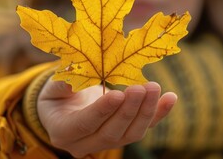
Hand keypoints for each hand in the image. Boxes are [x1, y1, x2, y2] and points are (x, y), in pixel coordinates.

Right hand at [37, 79, 176, 157]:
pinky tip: (171, 97)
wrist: (66, 109)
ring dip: (146, 111)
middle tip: (141, 88)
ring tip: (154, 87)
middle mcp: (86, 143)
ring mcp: (108, 142)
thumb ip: (62, 84)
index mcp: (64, 131)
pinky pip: (144, 127)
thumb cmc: (57, 95)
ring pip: (131, 134)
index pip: (85, 124)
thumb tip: (74, 77)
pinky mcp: (125, 134)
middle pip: (112, 132)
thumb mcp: (51, 87)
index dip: (103, 111)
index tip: (118, 94)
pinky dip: (159, 113)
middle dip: (129, 110)